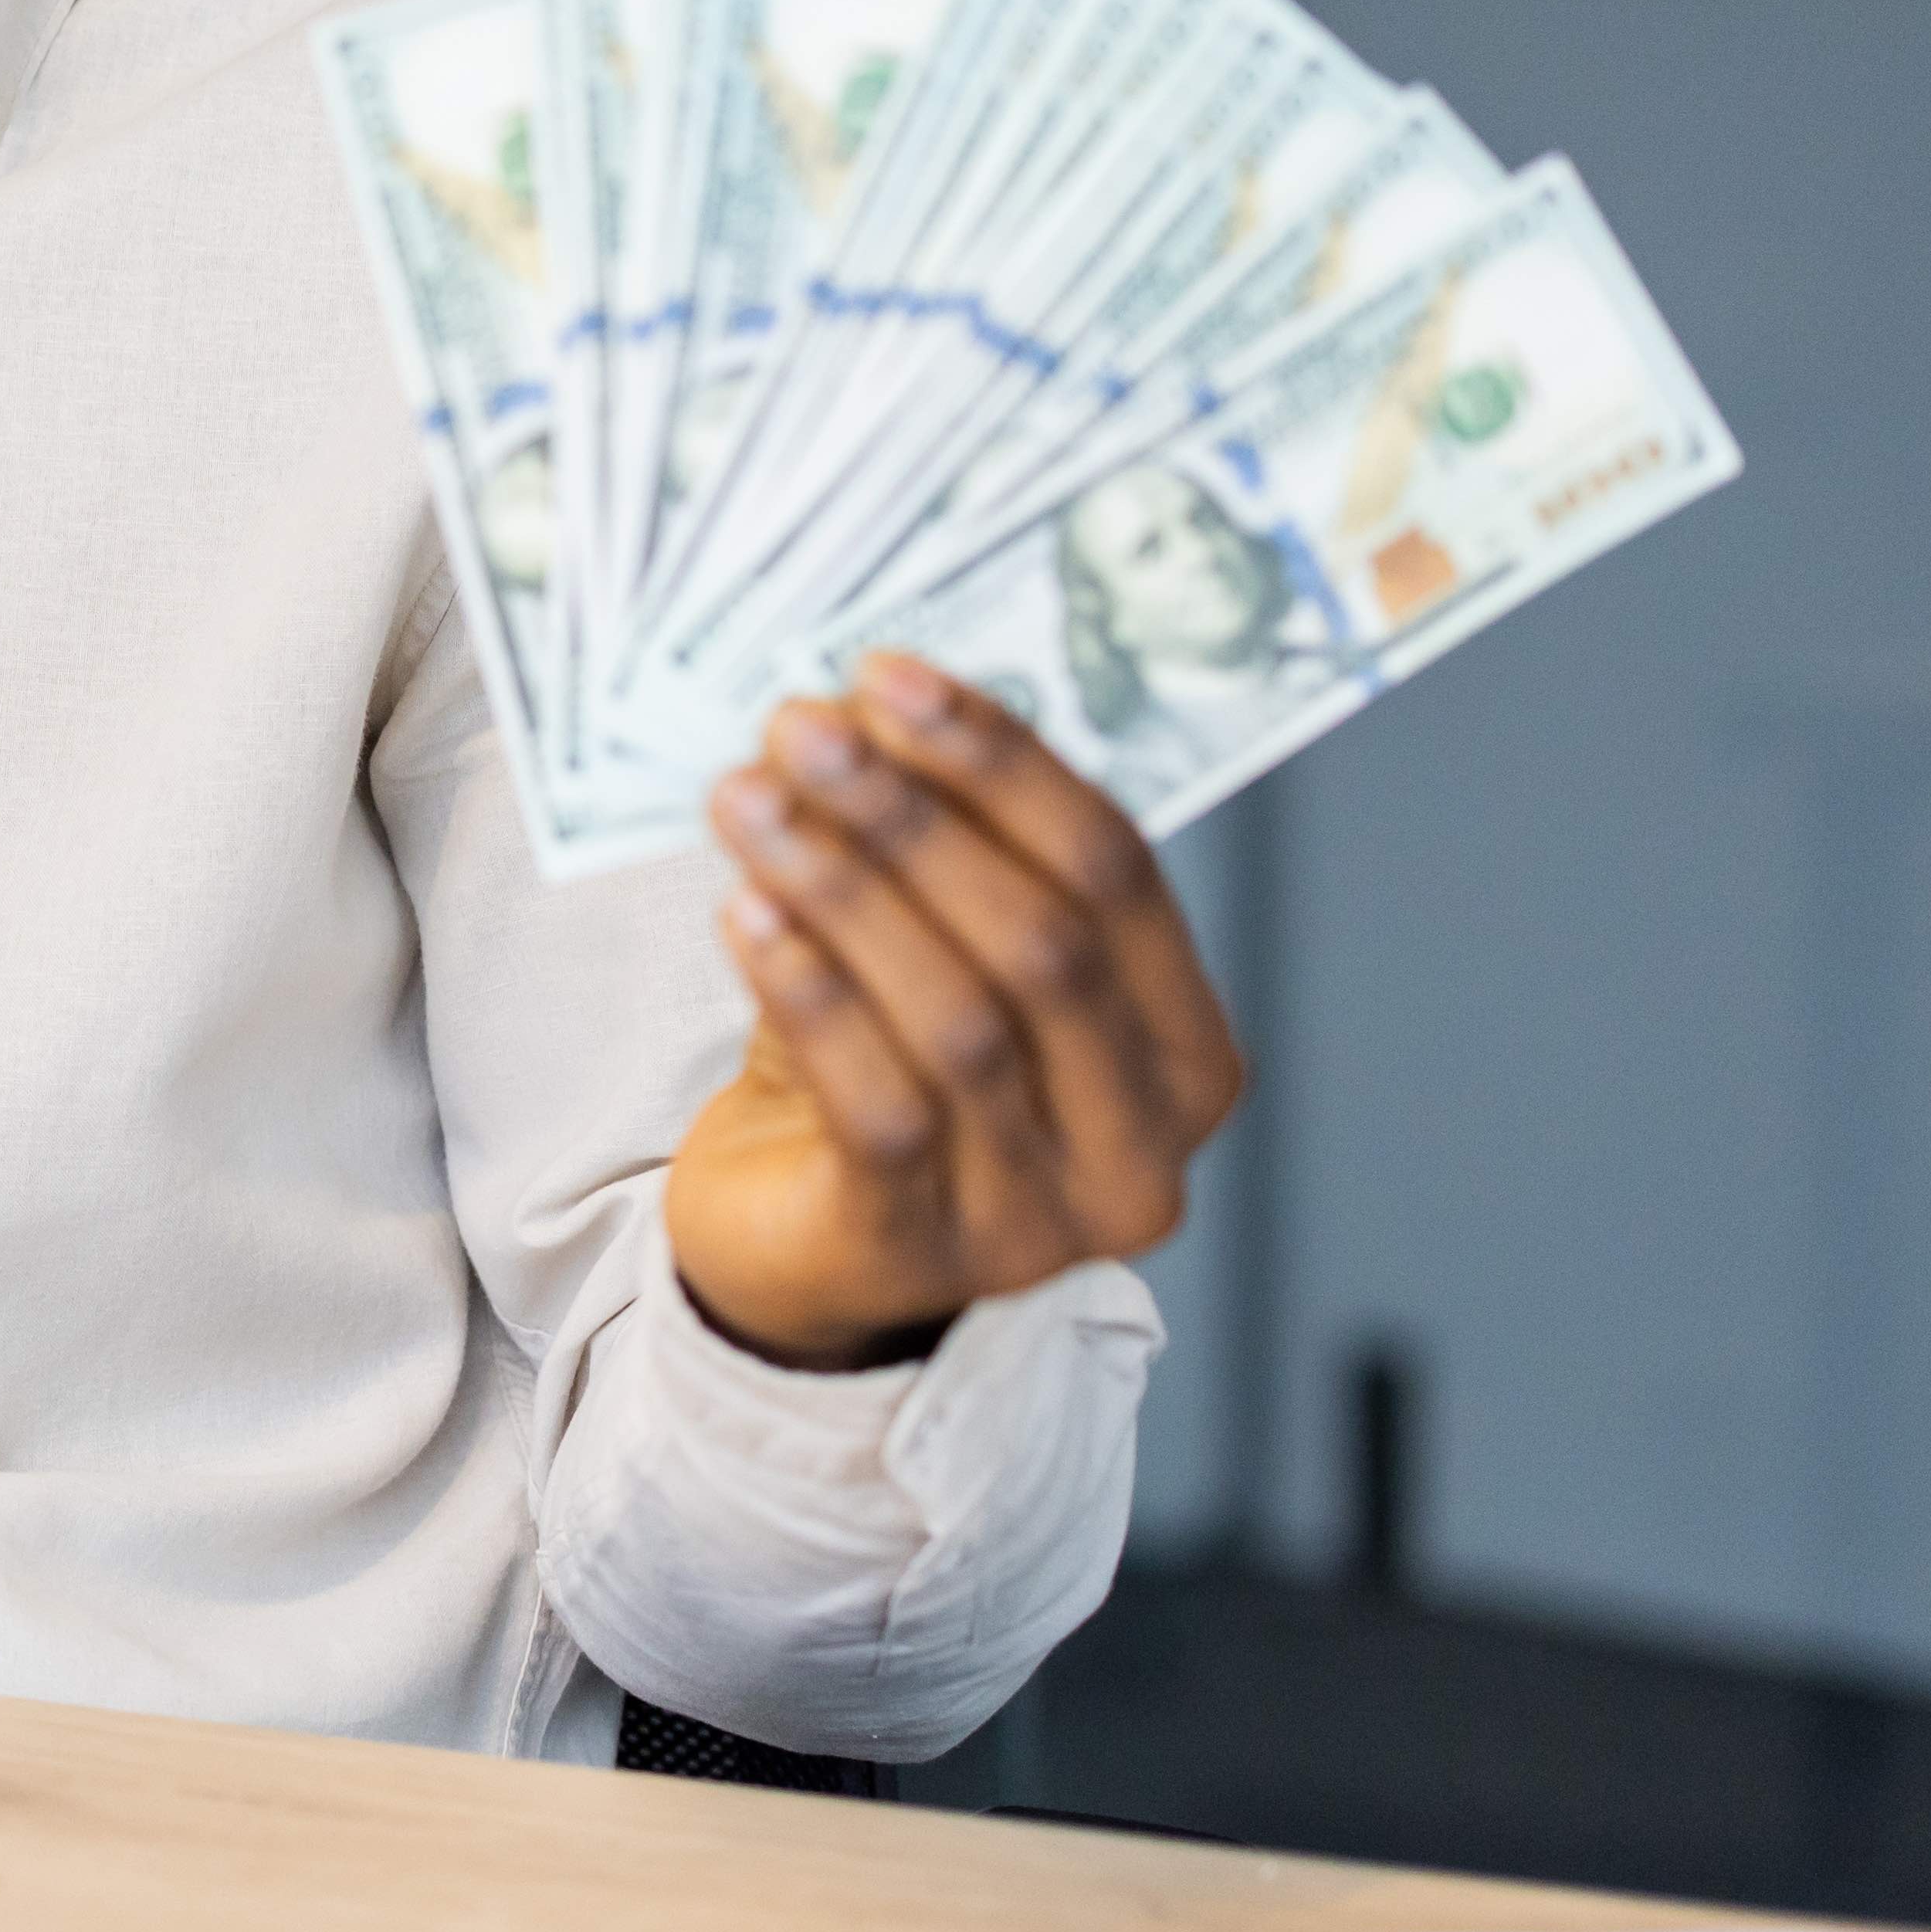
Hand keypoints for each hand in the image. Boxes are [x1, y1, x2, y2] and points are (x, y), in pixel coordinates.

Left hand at [662, 650, 1251, 1371]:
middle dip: (917, 819)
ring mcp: (1038, 1220)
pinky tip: (745, 915)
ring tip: (749, 802)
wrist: (796, 1248)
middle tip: (802, 728)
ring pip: (958, 1023)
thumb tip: (867, 704)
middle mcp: (1140, 1150)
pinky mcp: (917, 1256)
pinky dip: (811, 998)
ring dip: (845, 891)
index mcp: (1185, 1056)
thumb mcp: (939, 961)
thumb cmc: (887, 1073)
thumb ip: (942, 857)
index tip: (892, 675)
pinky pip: (878, 1109)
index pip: (1118, 880)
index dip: (1006, 767)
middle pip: (1044, 947)